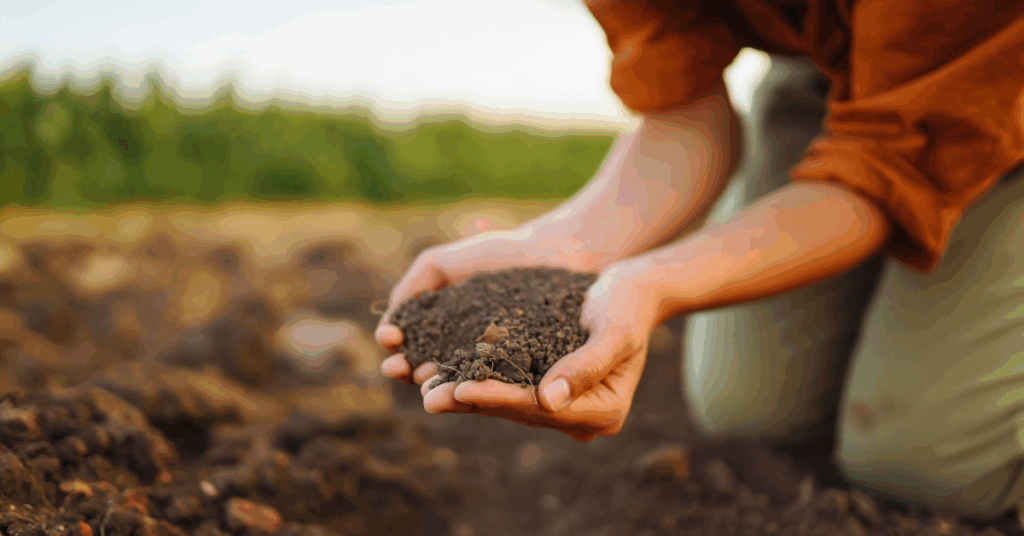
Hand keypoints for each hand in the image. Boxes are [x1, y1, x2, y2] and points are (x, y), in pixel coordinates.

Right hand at [375, 228, 579, 385]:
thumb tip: (390, 320)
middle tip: (398, 368)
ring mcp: (495, 366)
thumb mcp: (444, 263)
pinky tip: (463, 384)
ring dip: (438, 386)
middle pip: (429, 369)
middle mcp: (466, 353)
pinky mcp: (525, 374)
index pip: (412, 346)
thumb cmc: (501, 254)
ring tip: (424, 382)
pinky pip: (499, 384)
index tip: (389, 339)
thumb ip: (414, 284)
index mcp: (445, 331)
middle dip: (409, 371)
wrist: (556, 252)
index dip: (397, 347)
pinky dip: (479, 388)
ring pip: (460, 382)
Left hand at [421, 257, 662, 440]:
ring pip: (507, 404)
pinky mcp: (547, 390)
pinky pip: (507, 389)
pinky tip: (443, 374)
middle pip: (519, 411)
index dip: (498, 398)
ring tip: (426, 388)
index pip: (540, 408)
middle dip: (472, 402)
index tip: (461, 388)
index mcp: (604, 412)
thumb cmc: (627, 304)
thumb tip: (548, 400)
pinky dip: (477, 381)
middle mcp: (582, 418)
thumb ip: (586, 365)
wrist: (631, 291)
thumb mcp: (615, 330)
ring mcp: (564, 407)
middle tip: (428, 396)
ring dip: (466, 396)